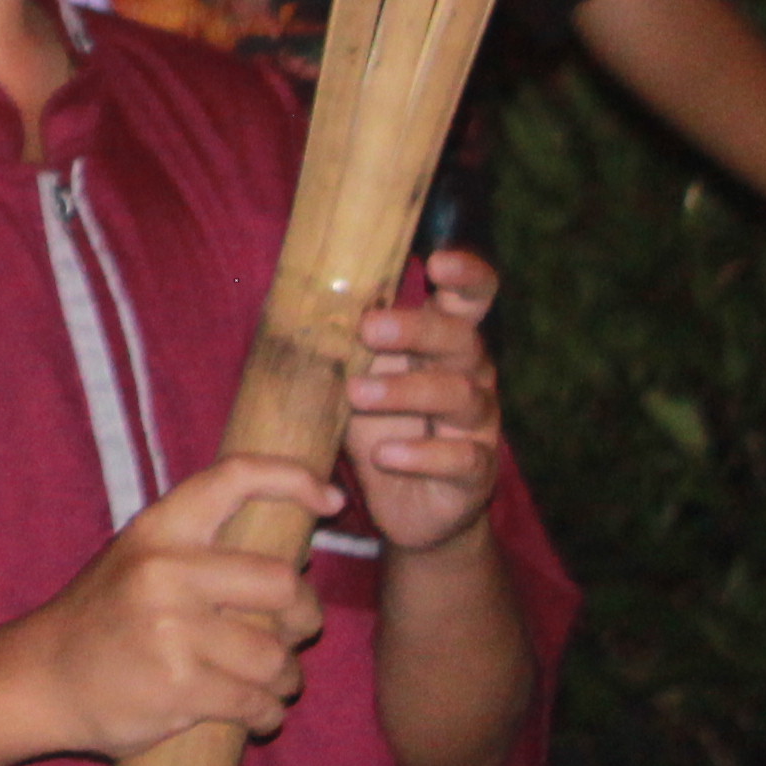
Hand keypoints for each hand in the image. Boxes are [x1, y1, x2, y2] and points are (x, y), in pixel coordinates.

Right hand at [17, 451, 334, 756]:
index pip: (233, 479)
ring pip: (277, 655)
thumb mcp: (140, 561)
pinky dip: (266, 714)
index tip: (330, 501)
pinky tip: (251, 713)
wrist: (44, 677)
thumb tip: (295, 554)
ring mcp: (172, 630)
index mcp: (158, 530)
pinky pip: (258, 703)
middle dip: (305, 616)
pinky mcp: (179, 686)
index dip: (292, 478)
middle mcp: (164, 571)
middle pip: (283, 583)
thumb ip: (202, 552)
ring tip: (268, 684)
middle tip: (292, 632)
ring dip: (285, 678)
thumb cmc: (106, 619)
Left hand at [344, 250, 505, 555]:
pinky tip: (385, 455)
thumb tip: (287, 296)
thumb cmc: (377, 423)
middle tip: (369, 329)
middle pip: (462, 339)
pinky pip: (460, 457)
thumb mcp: (354, 375)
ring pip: (460, 394)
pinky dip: (421, 455)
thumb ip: (340, 340)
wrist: (404, 504)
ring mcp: (478, 423)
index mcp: (443, 342)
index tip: (437, 261)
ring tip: (356, 395)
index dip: (466, 273)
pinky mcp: (476, 470)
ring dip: (405, 391)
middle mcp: (470, 374)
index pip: (471, 297)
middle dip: (416, 329)